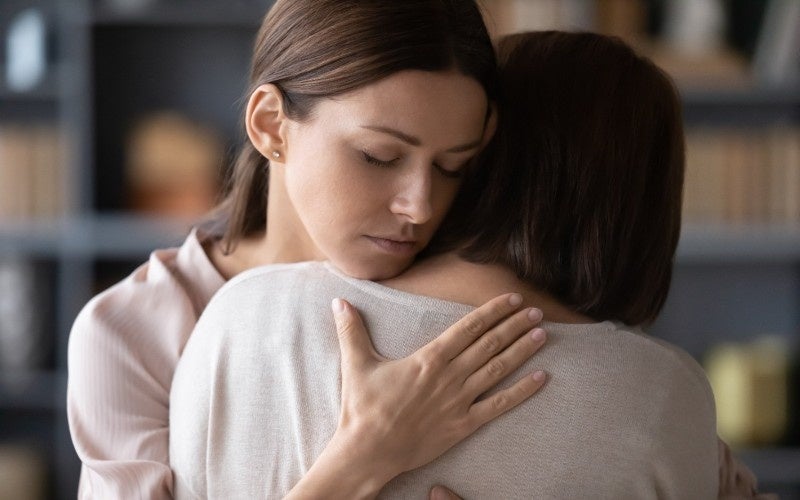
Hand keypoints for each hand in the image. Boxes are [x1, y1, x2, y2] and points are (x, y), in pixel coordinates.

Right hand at [287, 293, 546, 498]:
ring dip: (522, 350)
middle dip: (515, 325)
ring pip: (498, 369)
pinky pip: (499, 405)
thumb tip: (338, 302)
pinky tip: (541, 379)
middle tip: (537, 310)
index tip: (512, 298)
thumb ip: (352, 331)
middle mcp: (450, 375)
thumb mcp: (356, 363)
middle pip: (490, 344)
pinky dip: (521, 392)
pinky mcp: (464, 424)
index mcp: (429, 357)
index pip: (468, 327)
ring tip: (543, 334)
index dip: (493, 311)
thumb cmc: (363, 407)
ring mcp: (459, 400)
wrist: (369, 450)